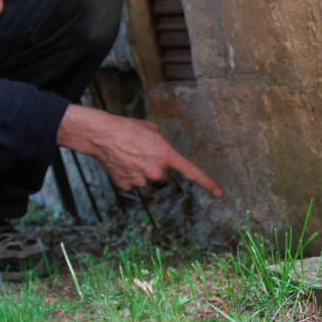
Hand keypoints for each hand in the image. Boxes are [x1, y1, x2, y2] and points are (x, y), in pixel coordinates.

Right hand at [57, 104, 222, 197]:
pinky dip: (128, 174)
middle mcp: (157, 172)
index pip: (192, 172)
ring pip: (148, 179)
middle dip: (157, 166)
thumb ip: (162, 143)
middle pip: (164, 175)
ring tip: (130, 154)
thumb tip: (161, 149)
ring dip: (142, 169)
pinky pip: (133, 182)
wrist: (102, 135)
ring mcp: (142, 181)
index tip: (219, 193)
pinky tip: (121, 162)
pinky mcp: (127, 185)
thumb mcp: (152, 130)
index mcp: (167, 156)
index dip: (207, 183)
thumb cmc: (128, 128)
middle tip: (144, 152)